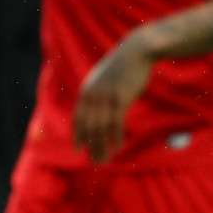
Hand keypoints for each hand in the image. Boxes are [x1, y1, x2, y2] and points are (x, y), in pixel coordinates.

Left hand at [74, 31, 156, 162]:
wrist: (135, 52)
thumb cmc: (121, 66)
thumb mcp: (103, 78)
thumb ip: (97, 91)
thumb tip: (94, 104)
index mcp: (87, 91)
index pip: (78, 117)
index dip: (78, 134)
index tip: (78, 148)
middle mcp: (92, 95)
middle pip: (88, 126)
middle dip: (90, 145)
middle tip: (94, 161)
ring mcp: (105, 97)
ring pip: (101, 127)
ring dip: (102, 145)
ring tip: (104, 159)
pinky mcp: (120, 98)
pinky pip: (115, 122)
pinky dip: (115, 136)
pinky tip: (117, 147)